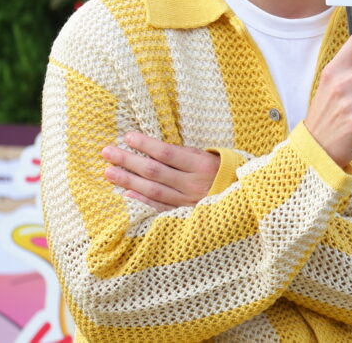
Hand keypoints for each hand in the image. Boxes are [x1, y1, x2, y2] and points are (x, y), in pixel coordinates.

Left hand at [101, 131, 219, 210]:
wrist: (244, 199)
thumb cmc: (224, 172)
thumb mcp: (211, 157)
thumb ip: (185, 154)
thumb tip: (154, 149)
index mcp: (201, 166)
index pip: (167, 153)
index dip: (145, 145)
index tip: (127, 136)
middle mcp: (193, 185)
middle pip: (154, 171)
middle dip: (128, 161)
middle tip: (107, 152)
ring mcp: (187, 202)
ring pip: (153, 190)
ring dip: (128, 181)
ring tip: (109, 172)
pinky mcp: (184, 215)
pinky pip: (160, 207)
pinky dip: (142, 200)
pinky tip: (127, 193)